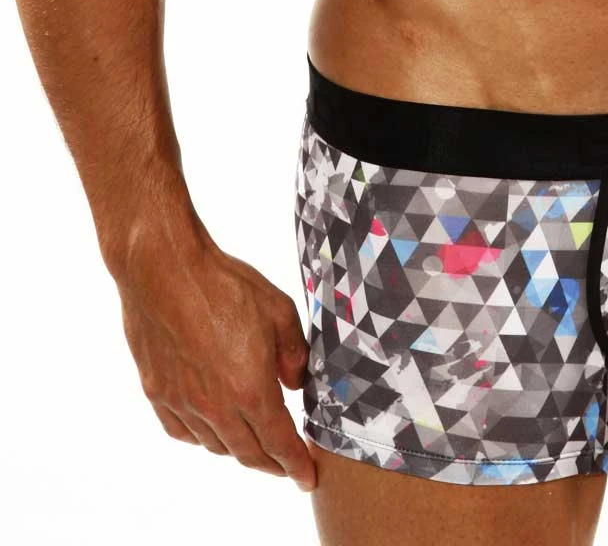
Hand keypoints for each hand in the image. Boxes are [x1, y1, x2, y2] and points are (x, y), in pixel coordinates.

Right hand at [114, 225, 316, 490]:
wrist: (165, 270)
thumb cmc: (226, 285)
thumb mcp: (280, 312)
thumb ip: (294, 355)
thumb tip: (296, 383)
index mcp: (251, 390)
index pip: (279, 443)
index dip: (296, 465)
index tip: (308, 478)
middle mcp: (215, 405)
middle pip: (248, 453)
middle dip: (272, 465)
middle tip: (286, 467)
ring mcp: (182, 401)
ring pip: (215, 445)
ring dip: (238, 450)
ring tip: (254, 444)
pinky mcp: (157, 391)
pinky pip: (182, 430)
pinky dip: (202, 436)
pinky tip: (212, 429)